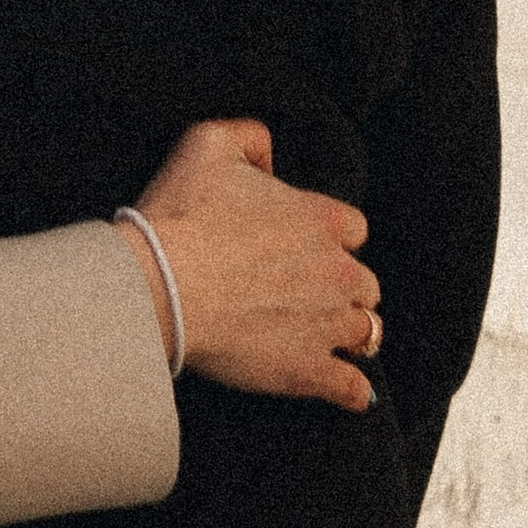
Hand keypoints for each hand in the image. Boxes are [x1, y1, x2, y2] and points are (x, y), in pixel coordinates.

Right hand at [121, 120, 378, 410]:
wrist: (159, 285)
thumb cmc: (181, 213)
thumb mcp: (209, 142)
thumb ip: (250, 135)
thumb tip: (269, 156)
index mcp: (320, 219)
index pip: (352, 227)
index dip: (330, 237)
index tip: (305, 245)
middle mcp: (337, 272)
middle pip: (364, 282)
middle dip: (342, 286)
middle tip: (310, 292)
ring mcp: (327, 325)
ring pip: (368, 332)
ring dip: (352, 332)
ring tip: (329, 336)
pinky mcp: (309, 371)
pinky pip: (353, 388)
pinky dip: (354, 391)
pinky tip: (349, 391)